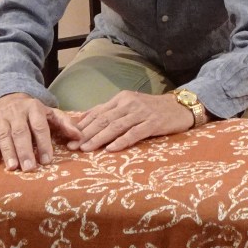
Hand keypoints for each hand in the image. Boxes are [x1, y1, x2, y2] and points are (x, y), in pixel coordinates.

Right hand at [0, 93, 81, 171]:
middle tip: (29, 168)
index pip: (40, 126)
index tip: (47, 160)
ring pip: (3, 135)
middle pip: (21, 132)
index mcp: (34, 108)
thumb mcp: (51, 114)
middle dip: (25, 151)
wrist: (10, 99)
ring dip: (8, 152)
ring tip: (13, 167)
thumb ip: (65, 124)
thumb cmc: (34, 113)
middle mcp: (16, 111)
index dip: (44, 143)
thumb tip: (79, 138)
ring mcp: (0, 117)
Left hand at [69, 90, 194, 153]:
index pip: (98, 112)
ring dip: (99, 138)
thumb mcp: (129, 105)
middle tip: (72, 146)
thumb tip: (83, 120)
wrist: (180, 107)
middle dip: (86, 133)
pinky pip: (135, 133)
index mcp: (122, 98)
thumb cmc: (152, 109)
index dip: (82, 125)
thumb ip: (109, 111)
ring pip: (116, 126)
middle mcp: (130, 103)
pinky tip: (111, 148)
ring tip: (86, 149)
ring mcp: (142, 113)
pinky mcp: (153, 123)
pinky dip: (122, 141)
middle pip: (104, 119)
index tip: (67, 137)